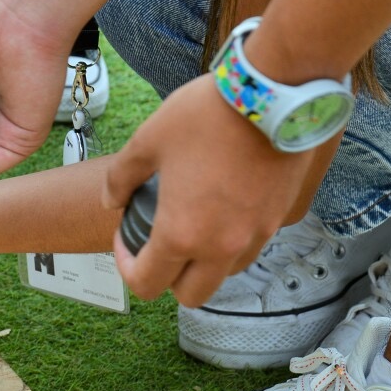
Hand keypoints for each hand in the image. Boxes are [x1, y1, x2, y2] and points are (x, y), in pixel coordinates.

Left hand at [103, 75, 314, 305]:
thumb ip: (121, 178)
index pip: (147, 284)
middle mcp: (221, 246)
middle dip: (167, 280)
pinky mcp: (278, 218)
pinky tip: (219, 211)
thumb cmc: (206, 116)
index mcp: (181, 233)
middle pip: (190, 296)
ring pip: (225, 275)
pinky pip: (250, 249)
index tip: (125, 239)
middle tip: (155, 245)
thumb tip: (112, 201)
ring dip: (202, 265)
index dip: (126, 268)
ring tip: (189, 227)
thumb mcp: (147, 140)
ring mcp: (255, 235)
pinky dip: (231, 245)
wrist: (274, 94)